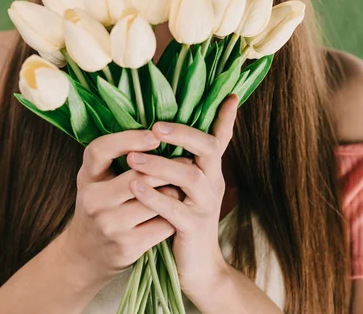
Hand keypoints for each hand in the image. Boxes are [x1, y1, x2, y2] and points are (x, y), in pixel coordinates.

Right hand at [61, 129, 184, 290]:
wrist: (88, 253)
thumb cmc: (101, 203)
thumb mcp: (98, 177)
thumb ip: (117, 155)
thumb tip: (158, 130)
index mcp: (86, 176)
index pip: (100, 150)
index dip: (127, 139)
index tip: (154, 135)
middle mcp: (93, 200)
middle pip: (135, 177)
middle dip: (165, 167)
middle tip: (186, 158)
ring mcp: (109, 225)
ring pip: (153, 200)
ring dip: (174, 189)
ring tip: (186, 181)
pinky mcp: (127, 246)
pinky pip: (162, 224)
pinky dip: (175, 212)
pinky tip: (180, 205)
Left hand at [126, 93, 238, 298]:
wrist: (198, 266)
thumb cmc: (185, 217)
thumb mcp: (188, 186)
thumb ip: (183, 159)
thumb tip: (166, 131)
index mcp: (210, 169)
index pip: (221, 137)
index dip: (226, 117)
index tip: (230, 95)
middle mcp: (213, 182)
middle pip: (207, 148)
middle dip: (182, 134)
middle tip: (154, 128)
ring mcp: (205, 205)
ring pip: (188, 176)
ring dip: (159, 165)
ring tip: (132, 159)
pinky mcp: (193, 227)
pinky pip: (174, 208)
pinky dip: (153, 196)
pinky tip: (135, 187)